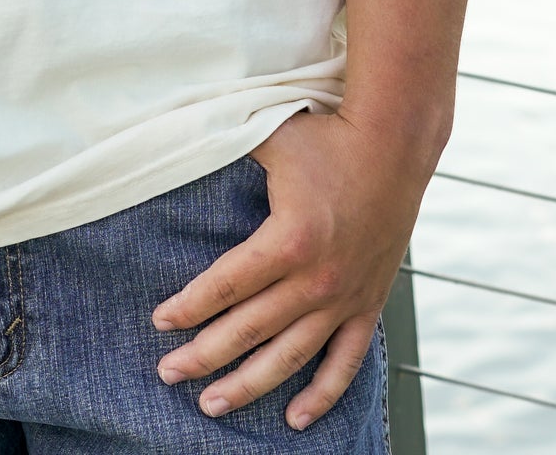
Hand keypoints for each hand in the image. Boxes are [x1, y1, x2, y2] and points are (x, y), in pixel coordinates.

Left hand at [151, 110, 425, 426]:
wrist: (396, 145)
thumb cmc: (327, 136)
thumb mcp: (271, 136)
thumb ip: (226, 142)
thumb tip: (181, 137)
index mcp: (288, 240)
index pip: (224, 285)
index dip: (188, 307)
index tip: (160, 322)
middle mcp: (316, 279)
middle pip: (248, 329)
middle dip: (202, 355)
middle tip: (167, 373)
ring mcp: (344, 297)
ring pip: (289, 357)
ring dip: (249, 385)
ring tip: (211, 405)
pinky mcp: (368, 303)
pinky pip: (344, 362)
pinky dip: (321, 394)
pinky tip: (294, 419)